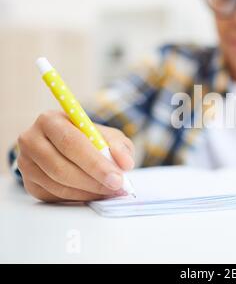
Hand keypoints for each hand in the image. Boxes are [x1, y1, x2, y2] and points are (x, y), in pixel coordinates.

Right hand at [17, 110, 134, 201]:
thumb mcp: (108, 136)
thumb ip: (119, 146)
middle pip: (60, 167)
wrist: (71, 147)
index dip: (95, 163)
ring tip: (111, 191)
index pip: (71, 143)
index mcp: (50, 120)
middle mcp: (31, 140)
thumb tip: (125, 164)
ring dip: (89, 192)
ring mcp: (26, 164)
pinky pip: (56, 196)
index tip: (117, 177)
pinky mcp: (30, 183)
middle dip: (93, 181)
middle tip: (117, 187)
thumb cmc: (90, 138)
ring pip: (58, 185)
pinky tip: (96, 193)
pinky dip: (80, 197)